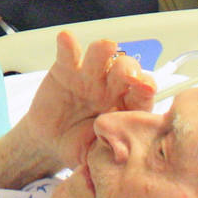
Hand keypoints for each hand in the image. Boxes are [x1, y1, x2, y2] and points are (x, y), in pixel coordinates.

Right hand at [20, 32, 156, 171]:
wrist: (51, 141)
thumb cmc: (81, 148)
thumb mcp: (98, 157)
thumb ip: (110, 154)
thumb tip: (122, 159)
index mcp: (127, 106)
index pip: (143, 91)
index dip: (145, 87)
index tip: (146, 87)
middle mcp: (112, 86)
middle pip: (125, 69)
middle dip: (128, 69)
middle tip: (127, 75)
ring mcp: (88, 75)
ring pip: (101, 55)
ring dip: (104, 51)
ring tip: (105, 48)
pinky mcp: (65, 69)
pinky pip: (68, 54)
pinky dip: (67, 45)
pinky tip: (67, 39)